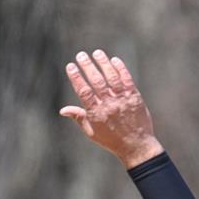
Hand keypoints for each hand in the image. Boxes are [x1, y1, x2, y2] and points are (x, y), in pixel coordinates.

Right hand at [58, 48, 162, 166]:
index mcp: (96, 113)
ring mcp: (122, 100)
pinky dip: (121, 69)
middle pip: (96, 82)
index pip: (84, 91)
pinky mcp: (134, 98)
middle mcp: (109, 105)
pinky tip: (114, 60)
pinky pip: (127, 80)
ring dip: (104, 63)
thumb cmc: (111, 140)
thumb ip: (78, 118)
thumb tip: (63, 110)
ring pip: (112, 78)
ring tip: (97, 53)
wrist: (136, 146)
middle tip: (81, 55)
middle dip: (87, 66)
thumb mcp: (92, 132)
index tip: (70, 66)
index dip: (76, 77)